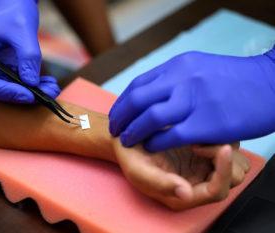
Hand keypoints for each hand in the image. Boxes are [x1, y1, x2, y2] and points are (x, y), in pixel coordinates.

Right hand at [0, 0, 59, 102]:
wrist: (8, 0)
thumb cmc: (11, 8)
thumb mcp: (22, 31)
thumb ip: (28, 57)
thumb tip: (32, 84)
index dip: (7, 93)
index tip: (31, 94)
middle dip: (23, 93)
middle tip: (49, 93)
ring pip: (5, 89)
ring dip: (31, 91)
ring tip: (53, 88)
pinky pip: (11, 83)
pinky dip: (29, 85)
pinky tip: (48, 84)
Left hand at [109, 50, 274, 151]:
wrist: (271, 84)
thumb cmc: (235, 79)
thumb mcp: (200, 68)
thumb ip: (176, 78)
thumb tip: (155, 89)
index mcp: (179, 66)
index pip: (138, 85)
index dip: (122, 102)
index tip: (117, 114)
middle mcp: (183, 80)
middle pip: (137, 100)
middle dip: (120, 117)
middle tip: (115, 129)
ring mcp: (194, 100)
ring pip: (150, 118)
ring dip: (133, 132)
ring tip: (127, 141)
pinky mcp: (206, 123)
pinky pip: (170, 135)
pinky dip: (154, 142)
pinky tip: (150, 147)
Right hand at [114, 140, 249, 209]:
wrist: (127, 137)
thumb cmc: (131, 156)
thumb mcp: (139, 171)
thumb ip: (161, 184)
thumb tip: (186, 194)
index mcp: (185, 195)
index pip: (217, 191)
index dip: (223, 172)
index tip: (221, 148)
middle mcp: (199, 182)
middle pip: (233, 178)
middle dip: (226, 159)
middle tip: (202, 141)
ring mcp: (203, 166)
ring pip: (236, 162)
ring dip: (227, 147)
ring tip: (202, 136)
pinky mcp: (205, 151)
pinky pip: (228, 146)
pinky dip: (222, 137)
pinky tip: (203, 129)